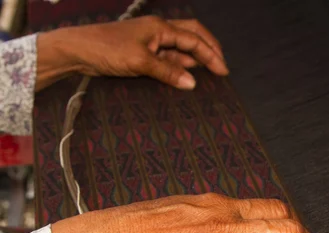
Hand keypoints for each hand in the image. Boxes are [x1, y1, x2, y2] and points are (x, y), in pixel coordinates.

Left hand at [36, 16, 227, 89]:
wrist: (78, 51)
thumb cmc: (107, 49)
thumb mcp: (141, 62)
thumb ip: (168, 72)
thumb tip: (192, 83)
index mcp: (161, 27)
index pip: (194, 40)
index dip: (211, 55)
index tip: (223, 71)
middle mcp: (158, 31)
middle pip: (192, 36)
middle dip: (209, 50)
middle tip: (221, 67)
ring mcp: (151, 42)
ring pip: (180, 49)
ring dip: (194, 61)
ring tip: (208, 76)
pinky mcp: (143, 54)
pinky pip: (168, 59)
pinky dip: (179, 68)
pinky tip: (184, 78)